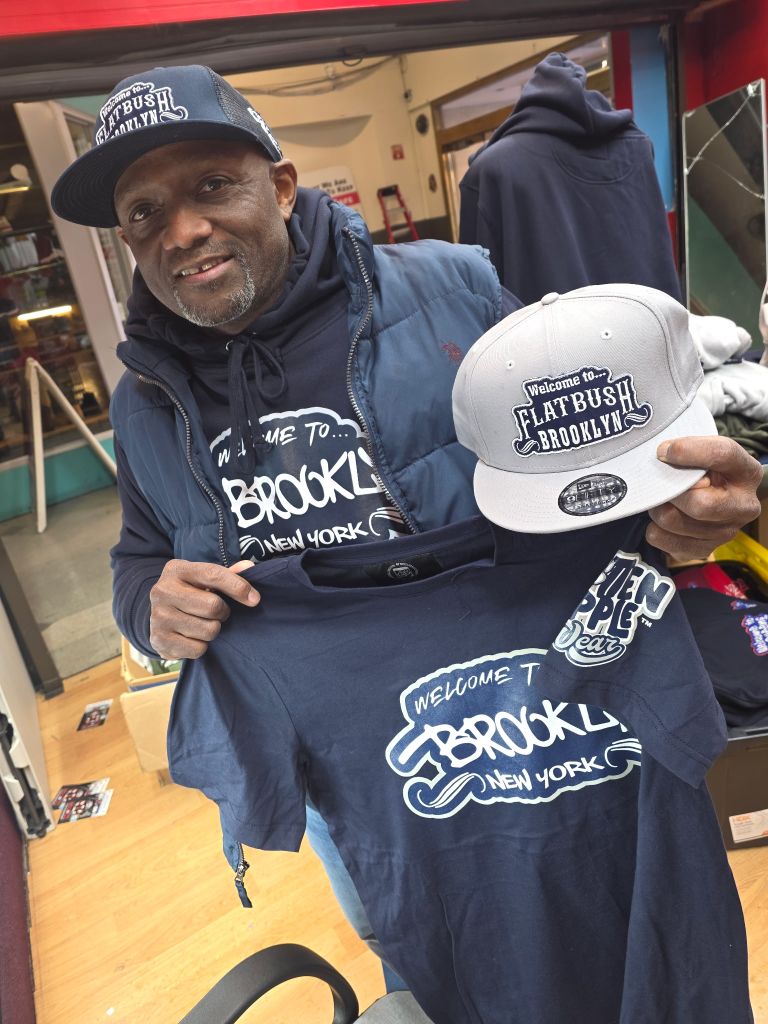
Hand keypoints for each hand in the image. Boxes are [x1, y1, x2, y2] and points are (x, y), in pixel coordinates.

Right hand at [149, 559, 258, 659]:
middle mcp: (163, 591)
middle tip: (217, 612)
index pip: (213, 574)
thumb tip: (248, 567)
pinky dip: (202, 646)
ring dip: (213, 630)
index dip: (237, 587)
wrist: (158, 616)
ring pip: (208, 630)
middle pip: (213, 606)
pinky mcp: (159, 640)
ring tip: (202, 623)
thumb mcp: (204, 578)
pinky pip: (198, 649)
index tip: (255, 599)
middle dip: (223, 612)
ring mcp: (158, 617)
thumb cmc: (190, 593)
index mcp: (176, 569)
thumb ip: (227, 573)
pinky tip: (192, 636)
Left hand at [646, 436, 762, 561]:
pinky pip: (660, 538)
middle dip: (671, 491)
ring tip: (664, 499)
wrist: (714, 497)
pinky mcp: (702, 550)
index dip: (689, 451)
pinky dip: (653, 526)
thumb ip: (690, 450)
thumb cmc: (706, 471)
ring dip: (658, 507)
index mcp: (747, 473)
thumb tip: (662, 454)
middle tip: (664, 483)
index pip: (722, 455)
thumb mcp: (707, 454)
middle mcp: (743, 507)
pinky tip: (665, 516)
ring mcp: (725, 533)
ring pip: (672, 520)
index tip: (664, 451)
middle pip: (698, 503)